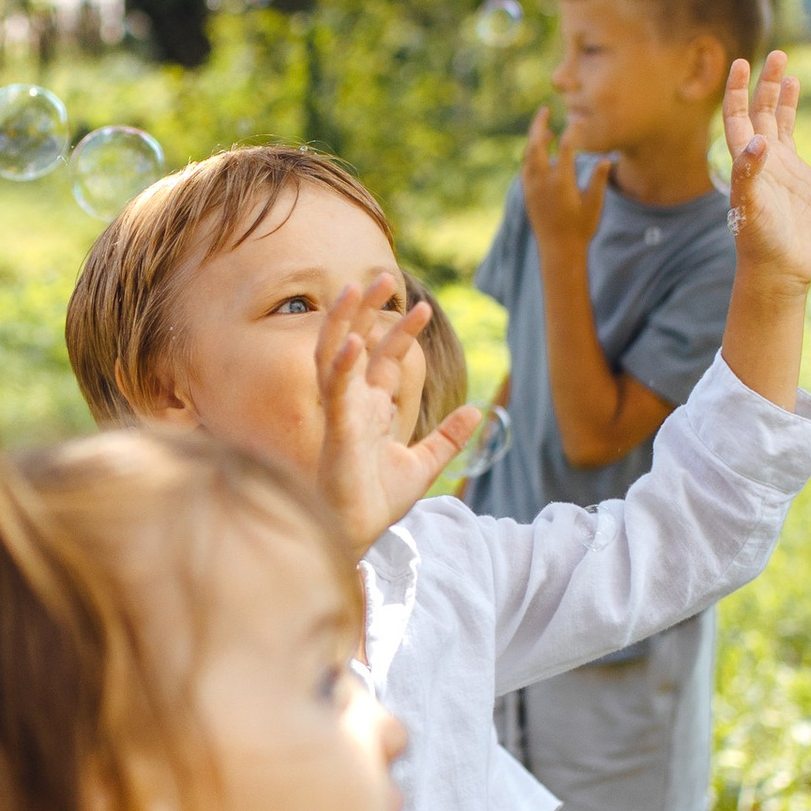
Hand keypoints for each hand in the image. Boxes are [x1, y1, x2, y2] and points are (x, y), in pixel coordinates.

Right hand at [313, 277, 478, 550]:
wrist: (358, 533)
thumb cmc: (377, 500)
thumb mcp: (423, 465)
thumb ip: (447, 437)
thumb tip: (477, 412)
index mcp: (370, 408)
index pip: (383, 358)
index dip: (402, 331)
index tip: (425, 308)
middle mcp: (352, 404)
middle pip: (355, 343)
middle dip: (366, 310)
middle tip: (384, 276)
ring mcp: (341, 414)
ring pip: (333, 355)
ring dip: (343, 322)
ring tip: (355, 289)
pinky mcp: (337, 432)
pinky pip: (335, 392)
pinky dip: (342, 366)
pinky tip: (353, 342)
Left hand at [520, 103, 606, 252]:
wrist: (558, 250)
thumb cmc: (581, 228)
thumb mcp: (594, 204)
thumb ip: (598, 180)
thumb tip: (605, 159)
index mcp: (561, 182)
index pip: (565, 146)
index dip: (573, 130)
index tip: (579, 120)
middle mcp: (542, 182)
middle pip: (536, 144)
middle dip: (539, 124)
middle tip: (544, 109)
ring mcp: (531, 187)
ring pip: (527, 155)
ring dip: (533, 139)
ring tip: (544, 129)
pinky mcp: (526, 194)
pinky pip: (524, 168)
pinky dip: (530, 155)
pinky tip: (537, 150)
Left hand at [721, 52, 810, 292]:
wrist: (778, 273)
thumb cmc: (758, 241)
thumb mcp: (750, 205)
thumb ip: (749, 172)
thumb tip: (756, 139)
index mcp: (747, 161)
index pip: (738, 116)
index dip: (738, 90)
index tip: (742, 61)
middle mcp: (767, 162)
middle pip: (763, 113)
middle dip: (768, 84)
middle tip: (778, 54)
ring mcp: (790, 175)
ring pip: (788, 130)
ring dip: (788, 104)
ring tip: (791, 79)